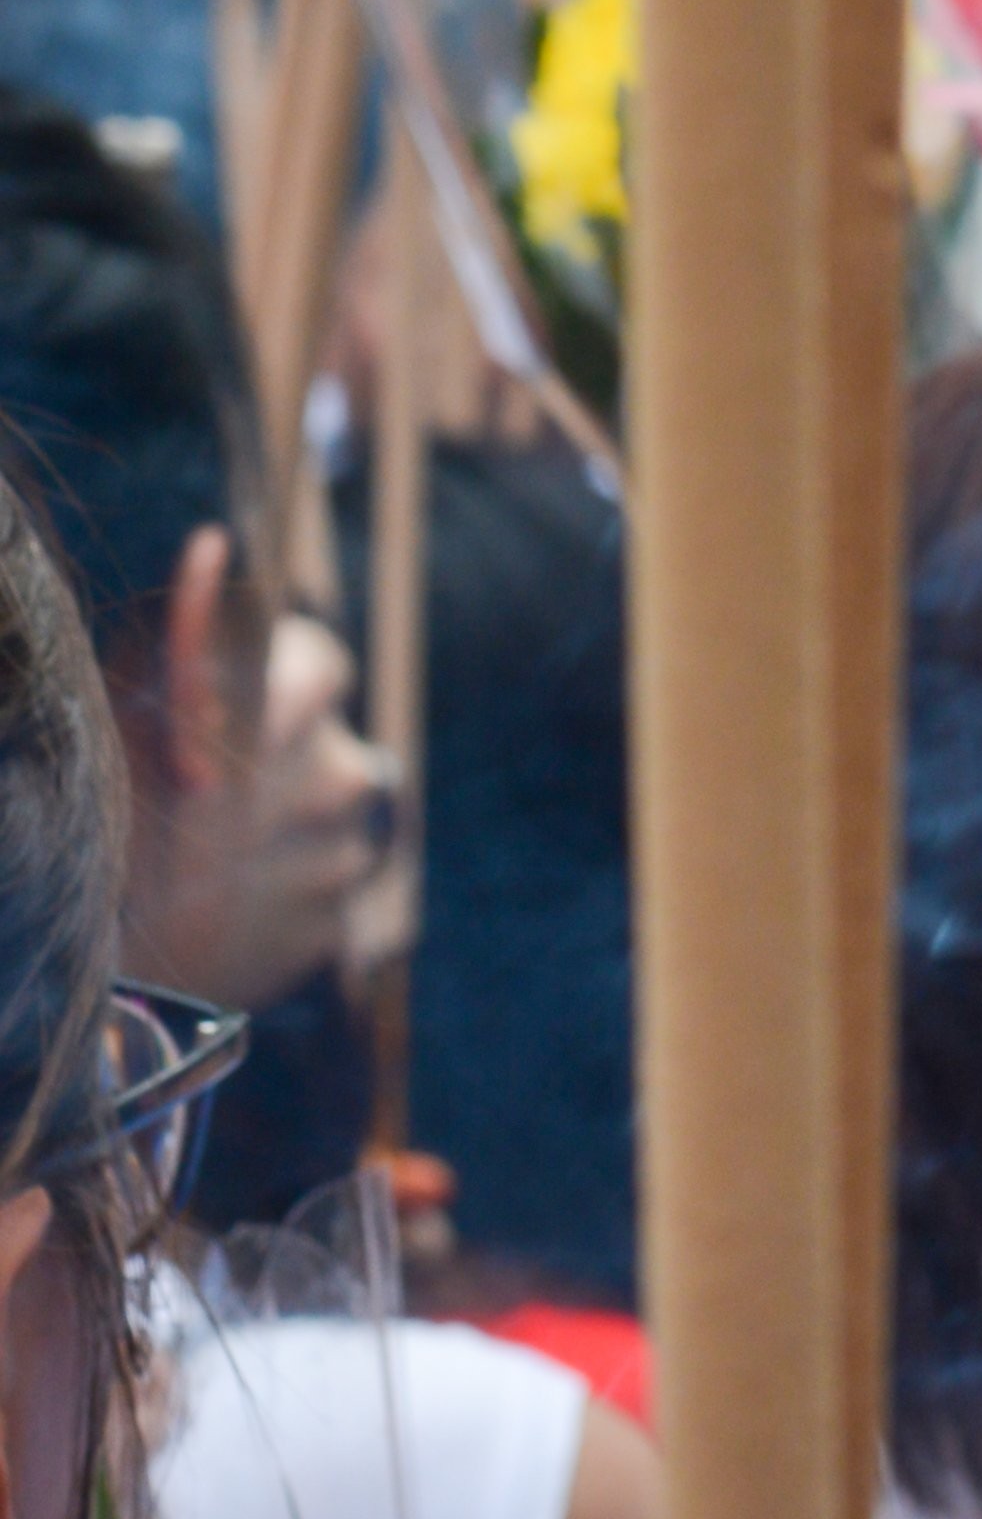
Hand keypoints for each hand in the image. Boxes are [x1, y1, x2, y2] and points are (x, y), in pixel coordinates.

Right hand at [123, 546, 393, 1017]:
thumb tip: (214, 548)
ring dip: (275, 835)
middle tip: (198, 806)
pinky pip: (311, 897)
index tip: (210, 736)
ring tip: (203, 864)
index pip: (318, 663)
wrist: (100, 970)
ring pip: (319, 824)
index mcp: (303, 699)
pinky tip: (216, 907)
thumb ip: (184, 624)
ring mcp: (344, 856)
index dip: (263, 693)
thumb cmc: (105, 804)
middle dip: (267, 770)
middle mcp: (344, 771)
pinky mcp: (332, 929)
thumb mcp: (126, 694)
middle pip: (320, 751)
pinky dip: (272, 896)